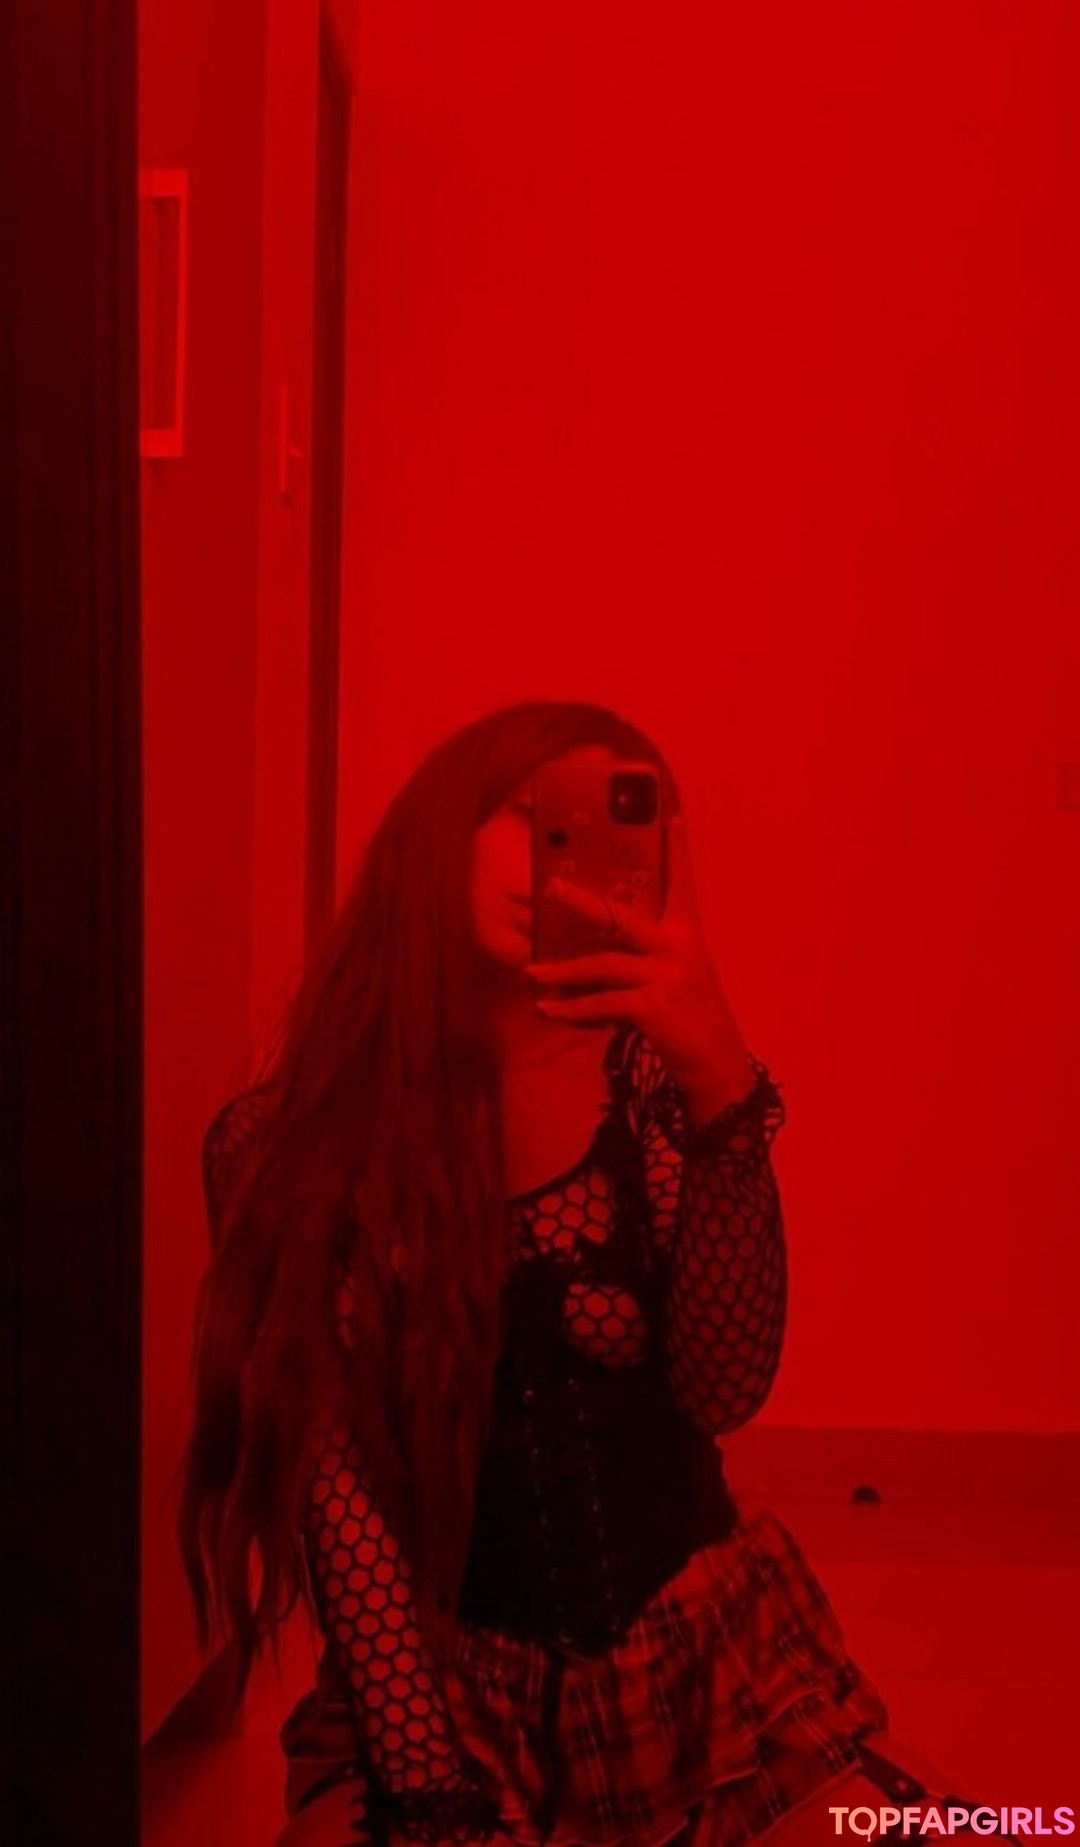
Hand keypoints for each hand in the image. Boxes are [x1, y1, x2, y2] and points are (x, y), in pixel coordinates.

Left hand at [527, 813, 756, 1116]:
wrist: (715, 1059)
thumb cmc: (689, 1014)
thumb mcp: (675, 975)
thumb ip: (641, 957)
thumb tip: (585, 949)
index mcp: (686, 933)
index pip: (681, 883)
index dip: (677, 850)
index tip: (673, 815)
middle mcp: (678, 947)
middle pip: (622, 917)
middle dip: (583, 902)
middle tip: (551, 887)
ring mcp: (667, 976)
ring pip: (603, 964)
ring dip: (562, 971)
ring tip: (531, 973)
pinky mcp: (654, 1006)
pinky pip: (603, 1003)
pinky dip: (573, 1010)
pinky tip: (549, 1011)